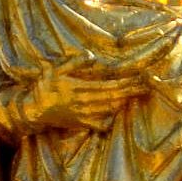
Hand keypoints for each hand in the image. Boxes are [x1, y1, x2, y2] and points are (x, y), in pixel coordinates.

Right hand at [0, 52, 149, 133]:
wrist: (34, 111)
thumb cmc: (45, 87)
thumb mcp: (55, 70)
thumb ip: (74, 63)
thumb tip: (92, 56)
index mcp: (80, 88)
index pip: (109, 86)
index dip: (126, 83)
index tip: (139, 79)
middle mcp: (85, 103)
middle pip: (114, 98)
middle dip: (131, 92)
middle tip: (147, 86)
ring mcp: (84, 115)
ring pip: (110, 109)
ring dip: (125, 102)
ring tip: (138, 94)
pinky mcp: (82, 124)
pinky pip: (101, 124)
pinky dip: (111, 119)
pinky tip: (118, 113)